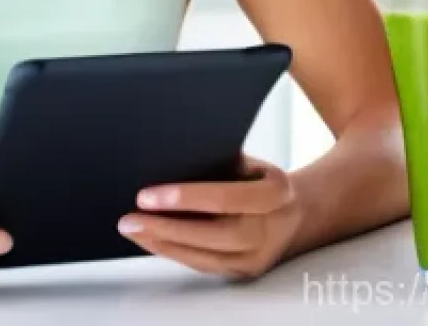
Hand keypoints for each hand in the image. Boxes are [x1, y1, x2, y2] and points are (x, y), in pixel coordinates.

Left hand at [117, 154, 302, 280]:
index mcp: (274, 194)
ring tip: (132, 229)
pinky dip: (175, 253)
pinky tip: (151, 241)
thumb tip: (169, 155)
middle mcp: (269, 230)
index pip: (224, 197)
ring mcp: (258, 257)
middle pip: (213, 236)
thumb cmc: (261, 179)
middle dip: (166, 229)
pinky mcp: (244, 271)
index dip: (184, 197)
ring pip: (206, 258)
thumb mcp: (249, 161)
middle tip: (130, 219)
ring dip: (163, 245)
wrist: (296, 211)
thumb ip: (217, 161)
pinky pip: (205, 266)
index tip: (147, 195)